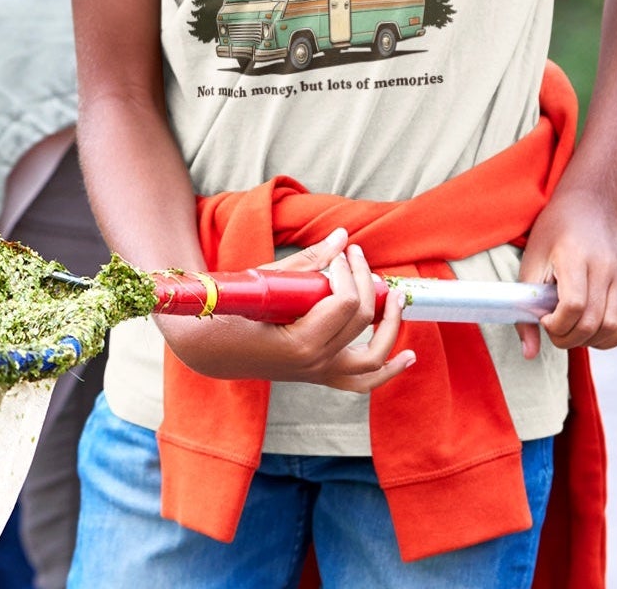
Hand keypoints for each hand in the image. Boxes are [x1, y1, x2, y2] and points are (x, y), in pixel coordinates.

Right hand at [158, 228, 414, 393]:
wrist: (208, 348)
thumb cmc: (231, 311)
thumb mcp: (268, 282)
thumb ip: (310, 262)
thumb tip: (343, 236)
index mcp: (301, 343)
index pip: (344, 303)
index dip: (345, 271)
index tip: (337, 252)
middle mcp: (316, 364)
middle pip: (360, 319)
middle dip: (362, 281)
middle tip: (355, 256)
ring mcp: (319, 373)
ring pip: (373, 359)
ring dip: (390, 327)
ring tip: (395, 298)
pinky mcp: (320, 375)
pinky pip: (363, 380)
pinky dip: (389, 369)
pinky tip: (408, 354)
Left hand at [516, 190, 616, 356]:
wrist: (589, 206)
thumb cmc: (553, 232)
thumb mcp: (531, 261)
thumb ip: (526, 306)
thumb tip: (528, 354)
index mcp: (575, 256)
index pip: (573, 305)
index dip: (556, 324)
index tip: (544, 320)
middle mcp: (605, 267)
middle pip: (593, 321)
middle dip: (568, 338)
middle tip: (554, 329)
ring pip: (614, 328)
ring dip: (590, 341)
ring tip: (572, 329)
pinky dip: (611, 338)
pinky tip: (592, 332)